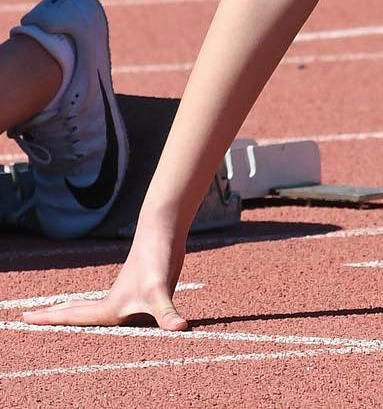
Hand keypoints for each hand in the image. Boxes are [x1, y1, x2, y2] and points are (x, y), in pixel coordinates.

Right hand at [22, 239, 187, 330]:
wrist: (164, 230)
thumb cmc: (158, 260)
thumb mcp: (160, 290)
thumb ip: (167, 313)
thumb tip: (181, 329)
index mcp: (110, 308)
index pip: (72, 317)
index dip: (48, 319)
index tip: (23, 318)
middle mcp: (114, 302)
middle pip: (76, 311)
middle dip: (52, 316)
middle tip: (27, 317)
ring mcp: (126, 294)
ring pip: (92, 307)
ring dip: (73, 311)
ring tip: (56, 312)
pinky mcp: (140, 289)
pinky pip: (112, 304)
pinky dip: (100, 309)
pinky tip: (105, 311)